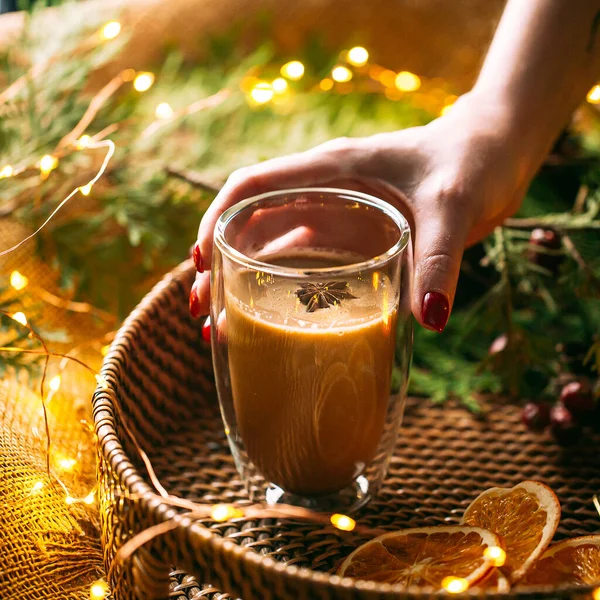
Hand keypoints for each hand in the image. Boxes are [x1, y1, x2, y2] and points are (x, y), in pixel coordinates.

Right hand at [190, 90, 535, 331]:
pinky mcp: (356, 238)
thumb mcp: (453, 205)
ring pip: (274, 248)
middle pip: (252, 226)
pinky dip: (282, 290)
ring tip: (225, 328)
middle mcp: (326, 193)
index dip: (217, 221)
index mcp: (331, 171)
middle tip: (204, 312)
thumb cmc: (472, 162)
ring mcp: (339, 217)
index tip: (201, 263)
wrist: (495, 153)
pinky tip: (275, 321)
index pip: (253, 187)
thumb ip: (439, 258)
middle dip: (220, 265)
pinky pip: (307, 263)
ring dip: (244, 283)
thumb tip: (427, 318)